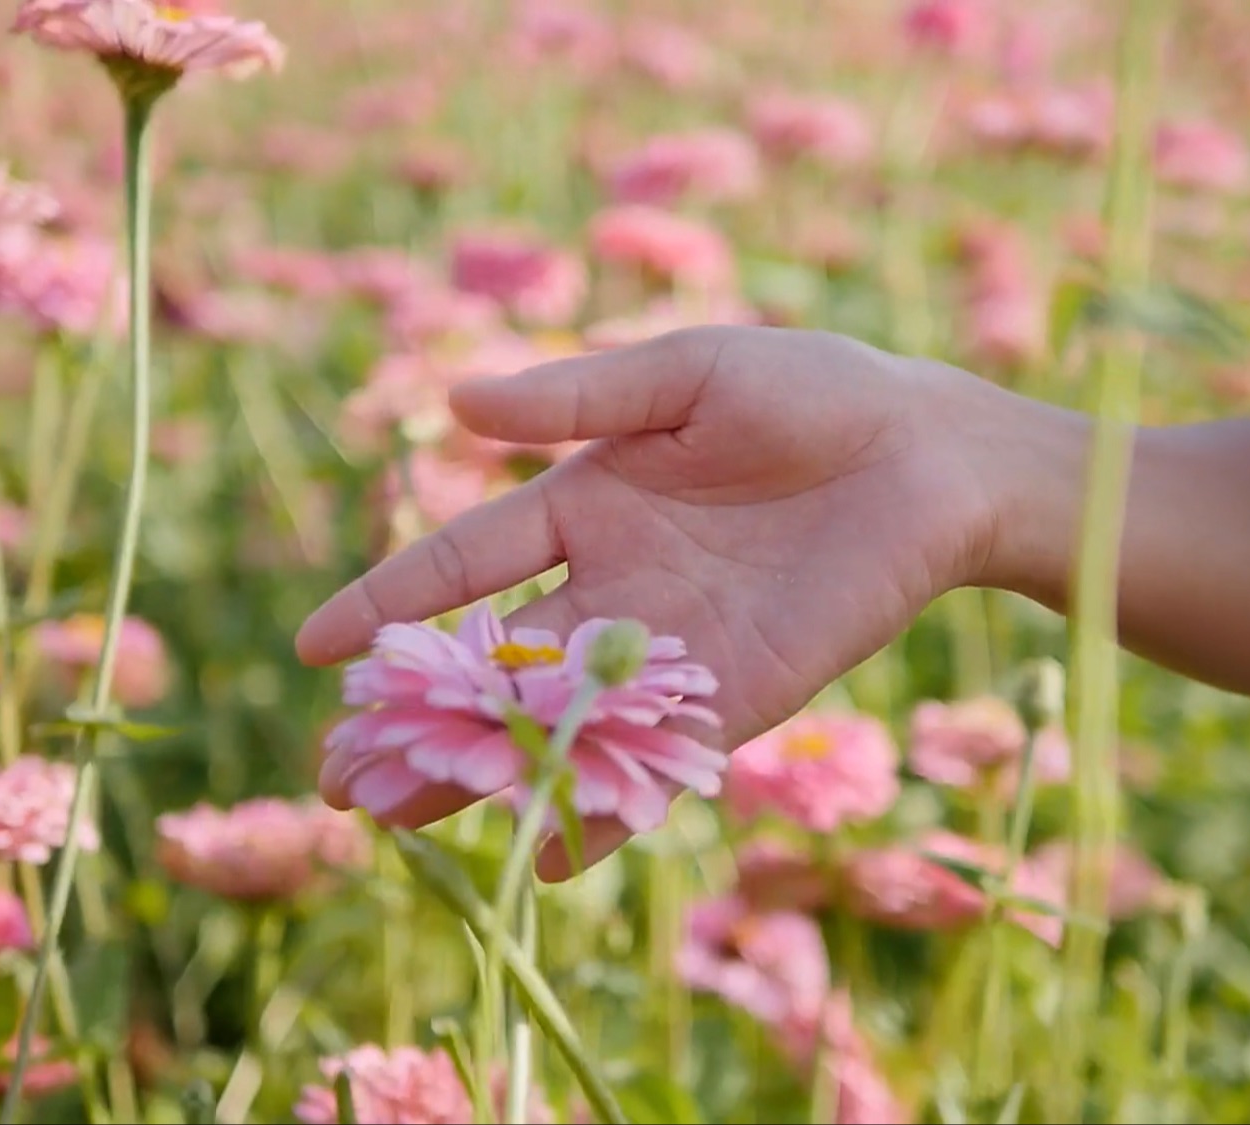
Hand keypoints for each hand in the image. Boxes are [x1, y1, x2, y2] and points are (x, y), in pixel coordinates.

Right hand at [295, 325, 998, 875]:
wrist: (933, 456)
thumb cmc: (813, 393)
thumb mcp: (685, 377)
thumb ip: (578, 402)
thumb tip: (455, 401)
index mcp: (587, 507)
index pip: (466, 564)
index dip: (391, 601)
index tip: (316, 647)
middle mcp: (613, 590)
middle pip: (494, 666)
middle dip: (416, 720)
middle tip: (335, 779)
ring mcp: (670, 652)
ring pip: (554, 723)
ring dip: (481, 774)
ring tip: (393, 826)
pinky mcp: (733, 699)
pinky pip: (652, 761)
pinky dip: (601, 811)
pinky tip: (543, 860)